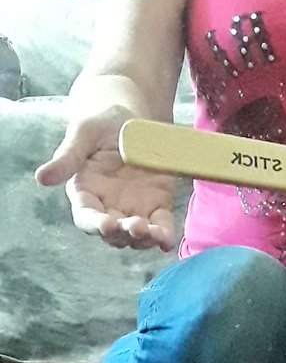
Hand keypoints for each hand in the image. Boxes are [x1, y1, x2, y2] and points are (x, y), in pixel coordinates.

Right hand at [36, 105, 175, 251]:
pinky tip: (167, 242)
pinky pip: (160, 225)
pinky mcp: (157, 206)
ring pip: (135, 236)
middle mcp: (108, 207)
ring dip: (144, 239)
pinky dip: (164, 236)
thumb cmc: (101, 125)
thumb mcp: (83, 134)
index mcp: (85, 193)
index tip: (106, 224)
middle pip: (112, 233)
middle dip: (123, 234)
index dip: (95, 225)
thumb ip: (67, 158)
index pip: (86, 217)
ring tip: (154, 235)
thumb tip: (41, 178)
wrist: (133, 120)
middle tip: (135, 226)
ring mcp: (133, 209)